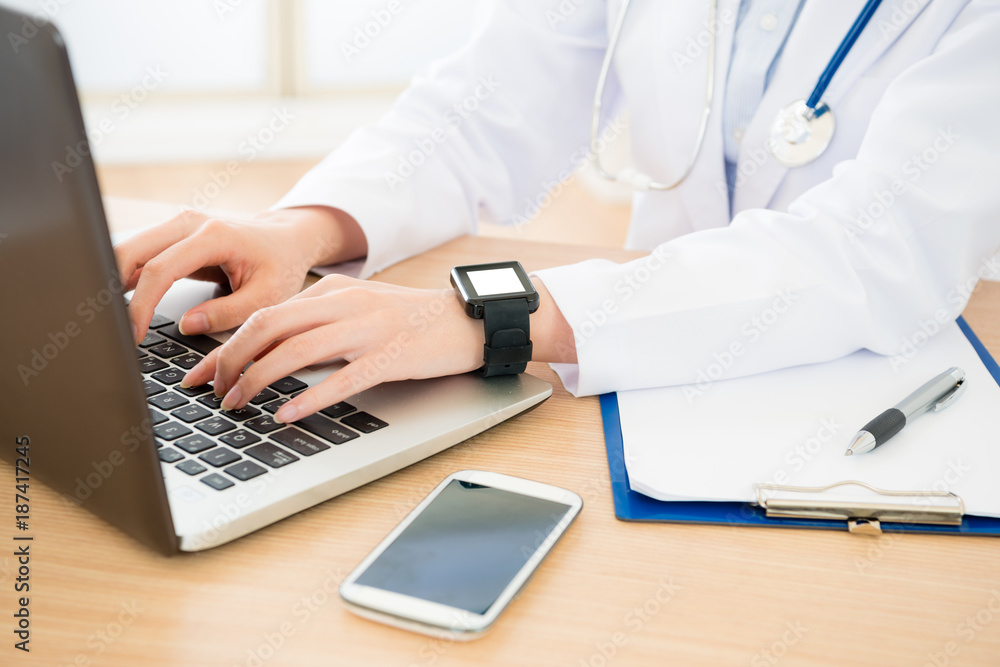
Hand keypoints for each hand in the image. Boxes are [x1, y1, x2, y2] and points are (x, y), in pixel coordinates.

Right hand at [114, 206, 366, 342]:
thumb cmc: (281, 266)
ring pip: (128, 250)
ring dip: (114, 283)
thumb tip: (187, 325)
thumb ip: (228, 313)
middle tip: (111, 327)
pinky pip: (140, 255)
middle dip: (111, 289)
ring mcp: (178, 226)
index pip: (160, 270)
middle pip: (130, 251)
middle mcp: (189, 223)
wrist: (287, 240)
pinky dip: (126, 278)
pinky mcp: (172, 236)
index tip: (133, 333)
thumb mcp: (267, 296)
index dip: (141, 304)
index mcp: (214, 236)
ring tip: (111, 318)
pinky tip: (122, 304)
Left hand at [180, 275, 483, 422]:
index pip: (263, 315)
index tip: (197, 375)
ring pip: (297, 349)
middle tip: (212, 393)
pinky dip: (309, 397)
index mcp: (330, 293)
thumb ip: (316, 322)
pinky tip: (287, 414)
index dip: (223, 347)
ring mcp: (368, 329)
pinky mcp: (392, 356)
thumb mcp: (357, 308)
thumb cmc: (410, 320)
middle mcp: (344, 304)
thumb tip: (267, 351)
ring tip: (237, 405)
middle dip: (230, 361)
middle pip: (269, 326)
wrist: (467, 319)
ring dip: (259, 379)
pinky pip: (343, 378)